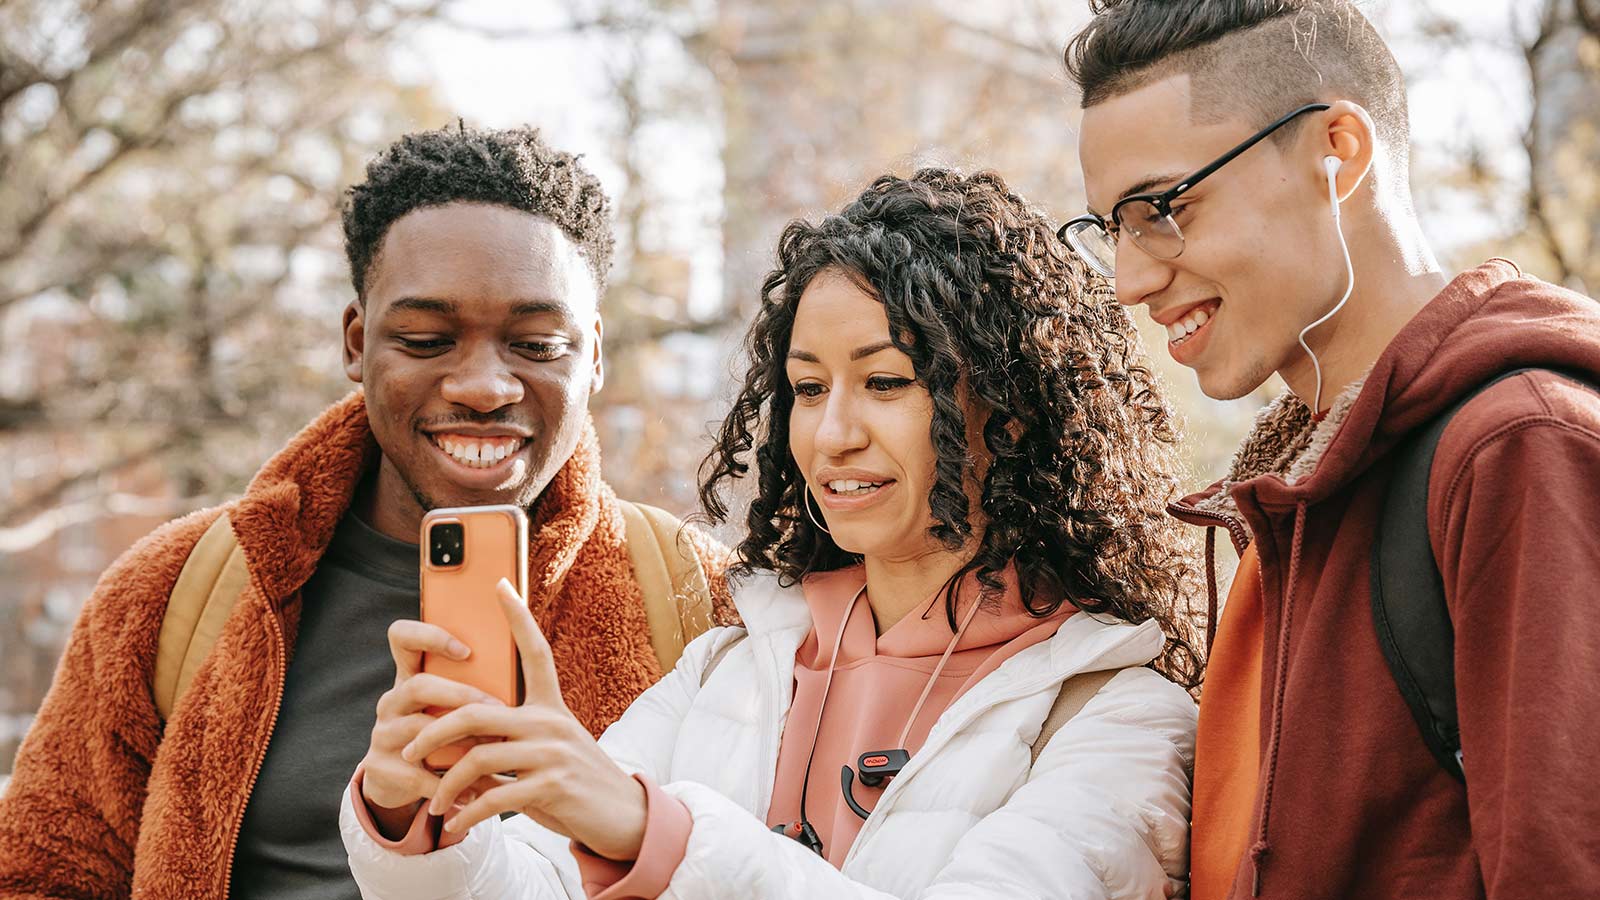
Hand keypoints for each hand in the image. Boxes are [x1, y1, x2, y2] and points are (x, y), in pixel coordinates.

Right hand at [359, 618, 508, 838]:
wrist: (401, 782)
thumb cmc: (444, 734)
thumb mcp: (452, 707)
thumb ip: (475, 686)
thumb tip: (525, 671)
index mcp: (409, 676)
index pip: (402, 636)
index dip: (429, 636)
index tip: (466, 650)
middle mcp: (391, 700)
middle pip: (419, 685)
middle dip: (461, 696)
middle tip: (498, 709)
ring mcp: (381, 733)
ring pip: (419, 729)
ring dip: (460, 740)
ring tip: (493, 749)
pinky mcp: (377, 767)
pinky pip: (414, 773)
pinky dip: (447, 784)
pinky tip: (472, 792)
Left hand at [401, 578, 648, 860]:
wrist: (622, 816)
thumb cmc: (577, 782)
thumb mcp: (551, 750)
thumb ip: (514, 739)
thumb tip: (460, 743)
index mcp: (552, 707)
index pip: (536, 651)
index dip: (518, 616)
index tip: (500, 584)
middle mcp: (551, 723)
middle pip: (477, 712)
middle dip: (433, 732)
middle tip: (408, 751)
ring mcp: (552, 754)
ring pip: (478, 758)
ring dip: (447, 785)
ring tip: (435, 803)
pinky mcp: (552, 787)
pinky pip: (494, 798)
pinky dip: (468, 814)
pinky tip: (456, 825)